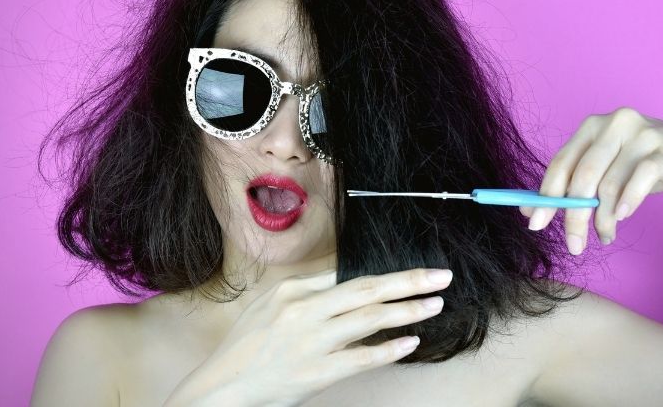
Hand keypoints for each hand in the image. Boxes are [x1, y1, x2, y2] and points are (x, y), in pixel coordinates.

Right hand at [163, 267, 453, 406]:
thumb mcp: (270, 305)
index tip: (417, 272)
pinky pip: (359, 359)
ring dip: (406, 311)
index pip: (350, 276)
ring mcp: (310, 342)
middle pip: (366, 289)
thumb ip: (308, 290)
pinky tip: (410, 342)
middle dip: (408, 282)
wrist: (221, 389)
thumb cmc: (246, 348)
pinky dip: (387, 350)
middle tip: (441, 276)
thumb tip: (345, 278)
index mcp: (293, 291)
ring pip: (368, 320)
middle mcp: (303, 311)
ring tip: (434, 304)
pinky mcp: (314, 373)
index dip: (388, 275)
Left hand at [520, 106, 662, 253]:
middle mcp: (615, 123)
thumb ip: (573, 186)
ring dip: (604, 219)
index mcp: (592, 127)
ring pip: (611, 184)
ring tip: (605, 235)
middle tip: (574, 244)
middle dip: (574, 216)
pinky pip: (642, 178)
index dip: (545, 195)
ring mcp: (644, 133)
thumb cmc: (645, 166)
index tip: (535, 224)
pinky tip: (623, 217)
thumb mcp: (607, 172)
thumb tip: (529, 211)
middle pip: (583, 176)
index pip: (561, 163)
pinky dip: (628, 201)